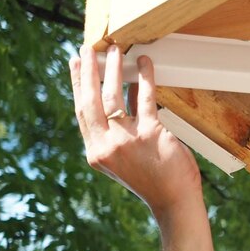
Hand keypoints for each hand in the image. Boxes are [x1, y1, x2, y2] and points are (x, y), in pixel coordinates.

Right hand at [70, 44, 202, 219]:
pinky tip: (145, 64)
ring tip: (115, 49)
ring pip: (113, 95)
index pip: (82, 112)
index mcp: (97, 152)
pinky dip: (145, 77)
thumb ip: (124, 126)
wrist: (174, 202)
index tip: (74, 64)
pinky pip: (145, 97)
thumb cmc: (156, 179)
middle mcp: (106, 146)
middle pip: (91, 99)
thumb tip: (128, 90)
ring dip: (114, 68)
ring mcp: (126, 140)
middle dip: (88, 70)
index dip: (77, 85)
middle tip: (88, 48)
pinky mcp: (149, 134)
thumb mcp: (129, 155)